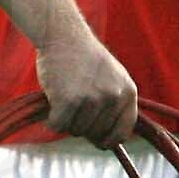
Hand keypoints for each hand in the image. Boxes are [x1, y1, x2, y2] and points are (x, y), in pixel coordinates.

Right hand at [34, 26, 137, 145]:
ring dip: (66, 120)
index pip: (122, 132)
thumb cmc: (84, 57)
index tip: (99, 142)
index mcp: (128, 93)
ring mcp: (91, 99)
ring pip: (76, 130)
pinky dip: (51, 120)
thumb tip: (108, 143)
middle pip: (96, 134)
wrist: (63, 34)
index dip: (108, 140)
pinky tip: (50, 104)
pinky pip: (58, 125)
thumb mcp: (113, 77)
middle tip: (73, 104)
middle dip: (83, 125)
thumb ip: (115, 105)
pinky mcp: (68, 101)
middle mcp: (113, 97)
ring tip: (63, 96)